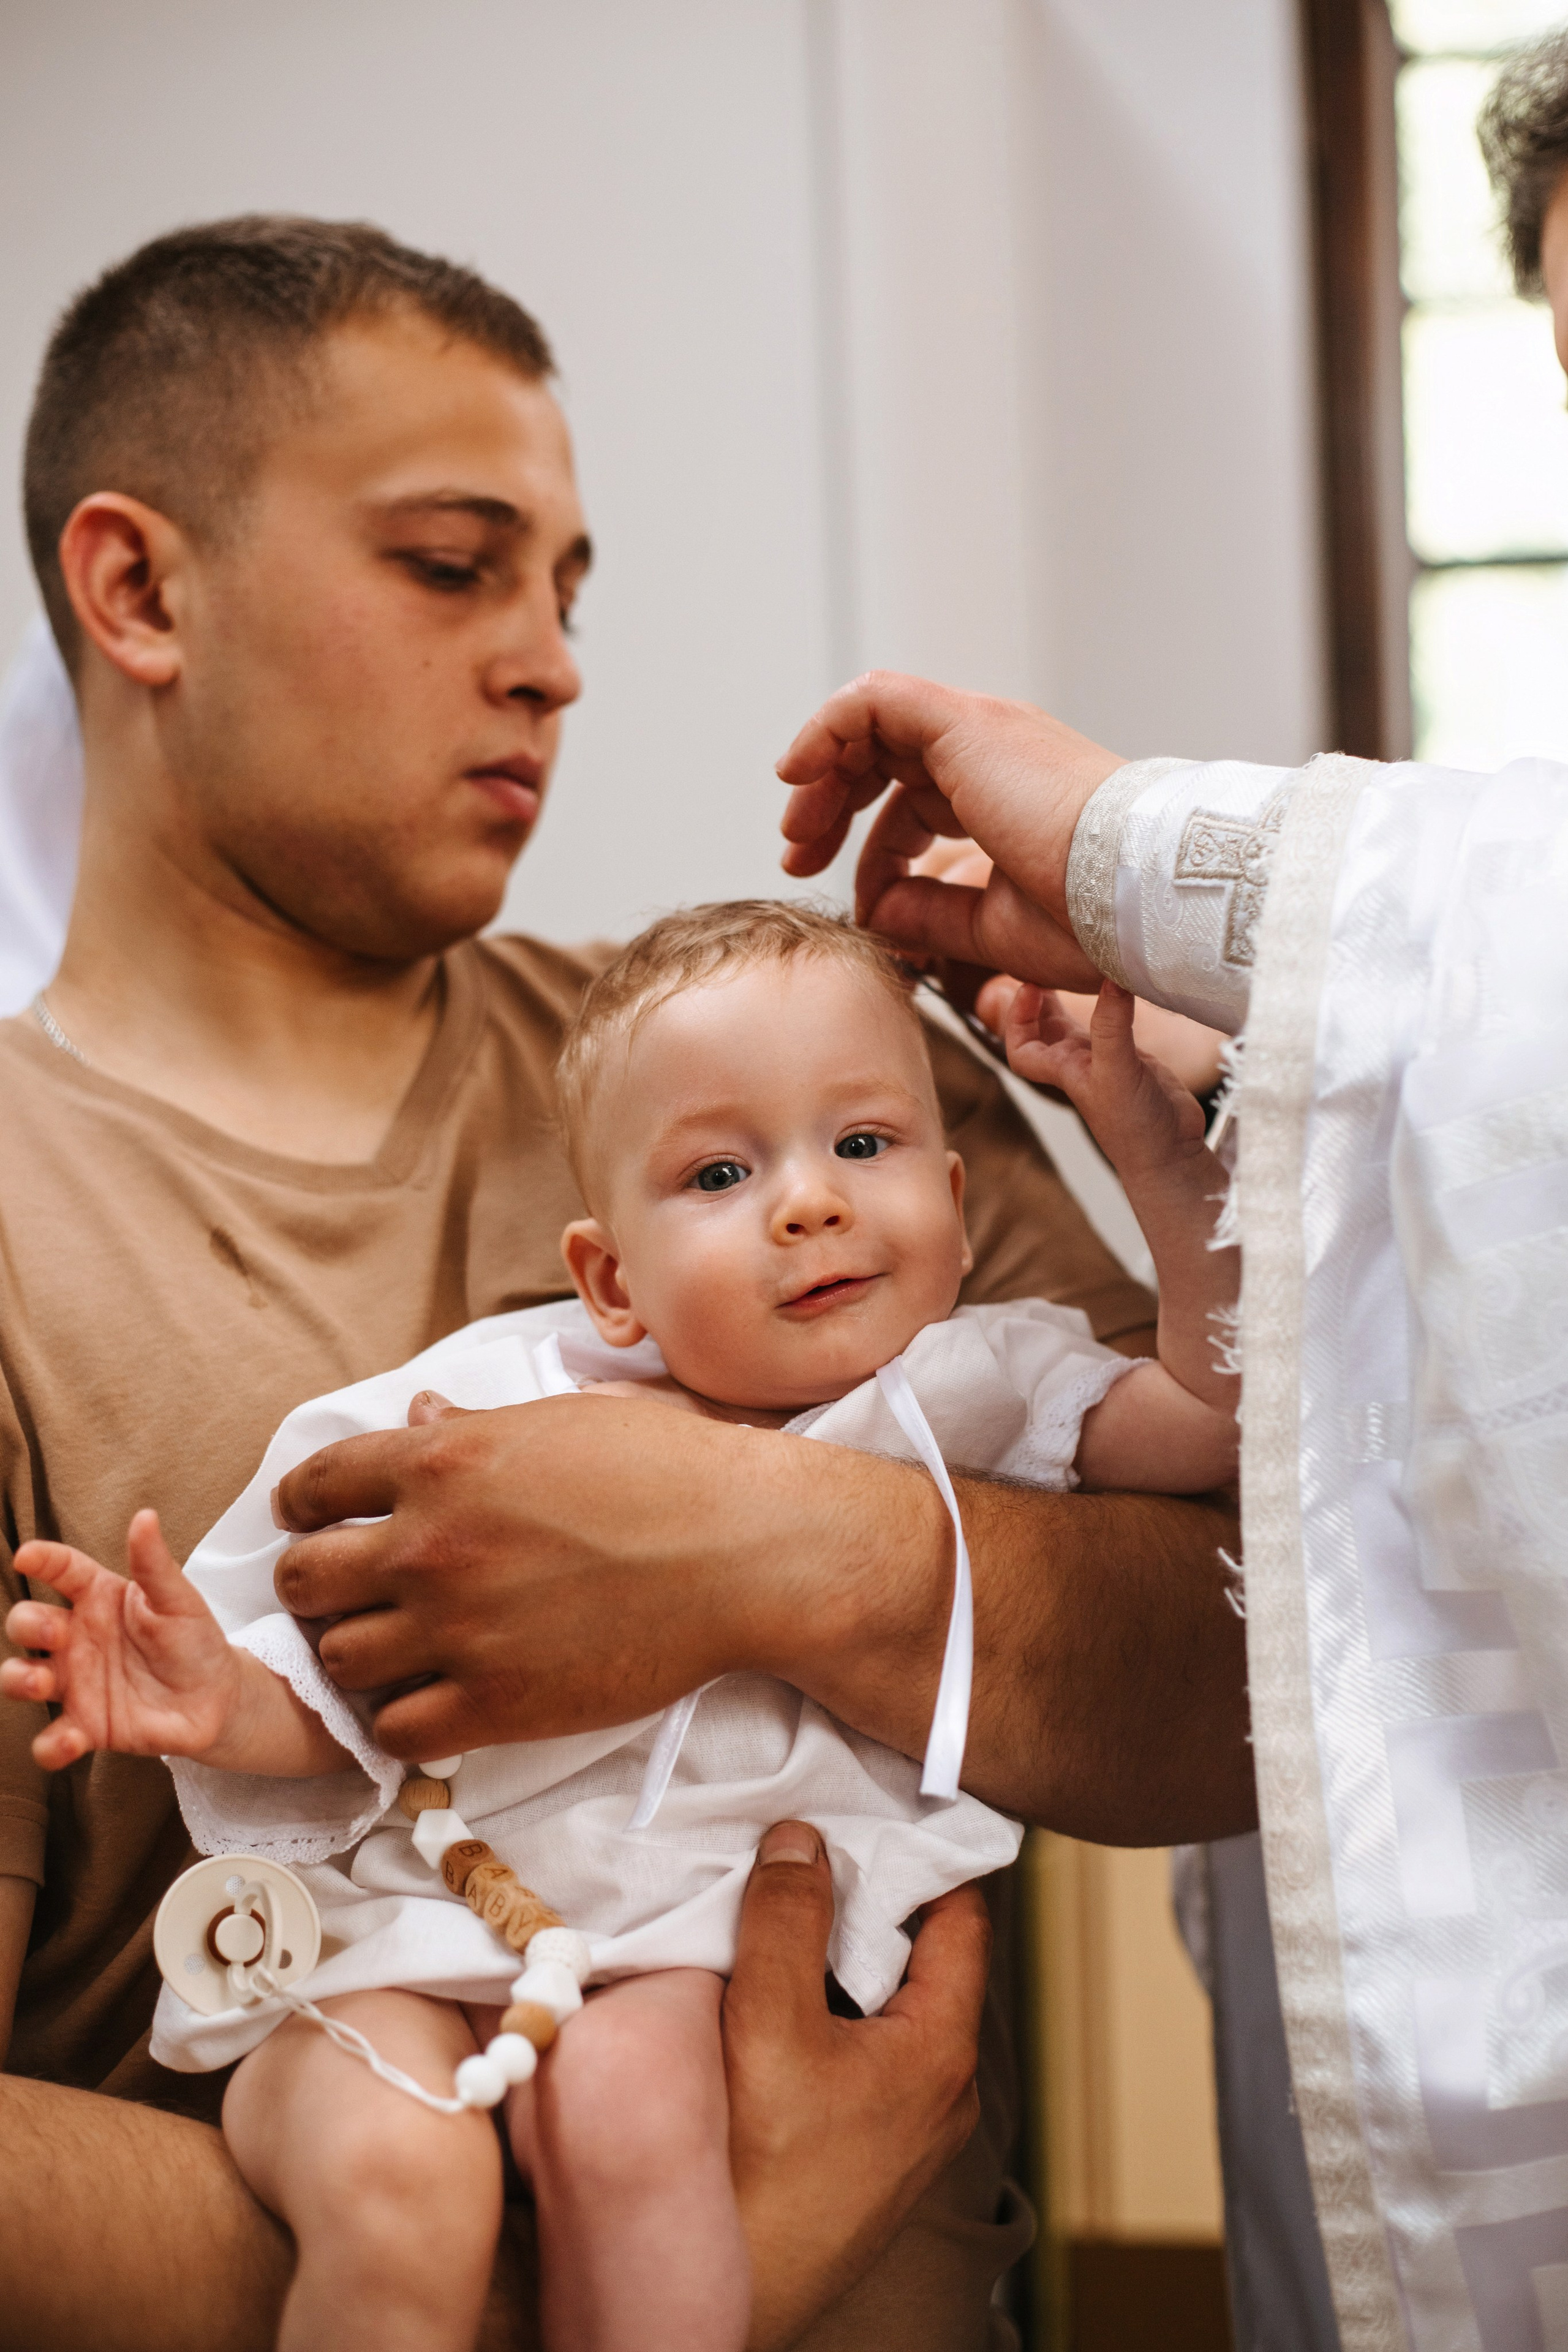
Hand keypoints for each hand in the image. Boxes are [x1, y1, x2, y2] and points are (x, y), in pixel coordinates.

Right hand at [1, 1511, 242, 1769]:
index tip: (25, 1556)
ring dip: (18, 1679)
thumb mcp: (178, 1600)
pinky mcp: (85, 1727)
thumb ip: (155, 1564)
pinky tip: (68, 1742)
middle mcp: (76, 1638)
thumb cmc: (194, 1640)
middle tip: (52, 1630)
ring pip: (22, 1678)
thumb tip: (145, 1516)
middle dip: (25, 1623)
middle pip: (28, 1623)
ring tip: (39, 1682)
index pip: (62, 1571)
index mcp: (98, 1599)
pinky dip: (50, 1745)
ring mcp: (75, 1683)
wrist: (217, 1699)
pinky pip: (51, 1740)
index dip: (42, 1561)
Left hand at [272, 1393, 949, 1763]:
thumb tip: (420, 1416)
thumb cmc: (670, 1470)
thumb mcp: (564, 1423)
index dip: (306, 1505)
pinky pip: (395, 1731)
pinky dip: (403, 1720)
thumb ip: (475, 1429)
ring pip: (339, 1660)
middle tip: (349, 1591)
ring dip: (358, 1654)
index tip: (317, 1520)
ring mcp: (458, 1629)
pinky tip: (435, 1698)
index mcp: (444, 1461)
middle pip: (305, 1580)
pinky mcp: (496, 1704)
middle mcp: (432, 1545)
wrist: (746, 1552)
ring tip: (396, 1648)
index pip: (316, 1484)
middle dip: (317, 1584)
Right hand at [724, 1822, 989, 2349]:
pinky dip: (831, 2005)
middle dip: (873, 1897)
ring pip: (890, 2003)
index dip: (927, 1853)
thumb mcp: (768, 2026)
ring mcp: (908, 2125)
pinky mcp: (869, 2150)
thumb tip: (802, 1838)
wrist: (728, 2298)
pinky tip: (777, 1990)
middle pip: (924, 1956)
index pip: (963, 1915)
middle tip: (818, 1840)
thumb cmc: (759, 2174)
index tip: (883, 1802)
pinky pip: (865, 2047)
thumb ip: (788, 1922)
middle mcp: (943, 2086)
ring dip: (844, 1954)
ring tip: (789, 1904)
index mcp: (942, 2048)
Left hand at [776, 671, 1123, 987]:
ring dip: (823, 773)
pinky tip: (799, 773)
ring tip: (796, 829)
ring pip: (873, 724)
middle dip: (831, 805)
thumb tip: (874, 914)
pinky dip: (827, 728)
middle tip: (797, 856)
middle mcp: (991, 753)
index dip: (869, 847)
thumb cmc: (1092, 917)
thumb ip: (929, 914)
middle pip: (886, 757)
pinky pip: (874, 701)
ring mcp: (979, 732)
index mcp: (1002, 793)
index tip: (845, 897)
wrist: (1138, 893)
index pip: (915, 800)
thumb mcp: (992, 925)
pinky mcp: (964, 724)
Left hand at [1003, 980, 1207, 1183]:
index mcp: (1064, 1070)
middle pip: (1044, 1029)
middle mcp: (1079, 1064)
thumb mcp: (1118, 1071)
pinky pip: (1112, 1024)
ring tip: (1075, 967)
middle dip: (1039, 999)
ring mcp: (1105, 1060)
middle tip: (1047, 965)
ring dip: (1070, 999)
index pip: (1020, 1048)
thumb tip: (1112, 978)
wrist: (1170, 1154)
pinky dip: (1111, 1004)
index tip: (1030, 987)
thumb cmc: (1134, 1126)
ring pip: (1077, 1024)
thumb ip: (1112, 1025)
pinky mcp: (1133, 1057)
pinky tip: (1120, 986)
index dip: (1016, 1018)